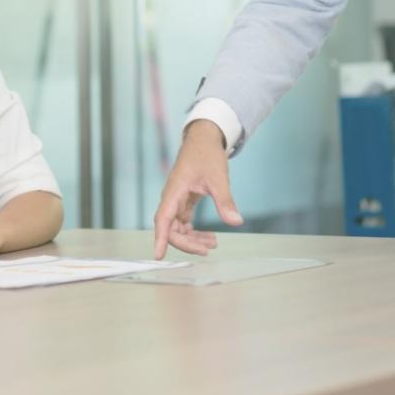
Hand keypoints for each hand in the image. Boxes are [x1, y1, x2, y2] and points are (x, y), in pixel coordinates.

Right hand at [152, 120, 242, 258]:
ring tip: (213, 244)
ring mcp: (176, 199)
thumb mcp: (218, 178)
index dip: (160, 239)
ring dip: (192, 238)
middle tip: (208, 249)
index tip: (158, 256)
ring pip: (178, 227)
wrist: (204, 138)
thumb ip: (225, 201)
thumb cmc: (207, 154)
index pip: (163, 219)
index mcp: (174, 191)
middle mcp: (171, 197)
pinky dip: (194, 231)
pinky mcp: (183, 200)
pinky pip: (184, 221)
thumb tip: (235, 222)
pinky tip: (208, 236)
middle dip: (187, 242)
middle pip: (171, 228)